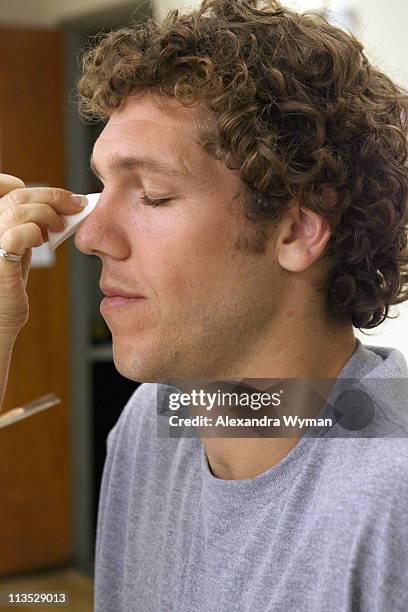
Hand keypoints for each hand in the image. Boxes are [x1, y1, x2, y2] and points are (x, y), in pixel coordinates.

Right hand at [0, 173, 85, 338]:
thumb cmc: (7, 287)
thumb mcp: (15, 249)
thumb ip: (25, 227)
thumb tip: (54, 208)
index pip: (2, 188)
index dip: (25, 186)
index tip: (54, 196)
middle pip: (16, 196)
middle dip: (52, 196)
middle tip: (75, 205)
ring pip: (18, 210)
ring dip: (48, 213)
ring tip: (60, 226)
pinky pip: (18, 234)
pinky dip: (36, 232)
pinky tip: (42, 242)